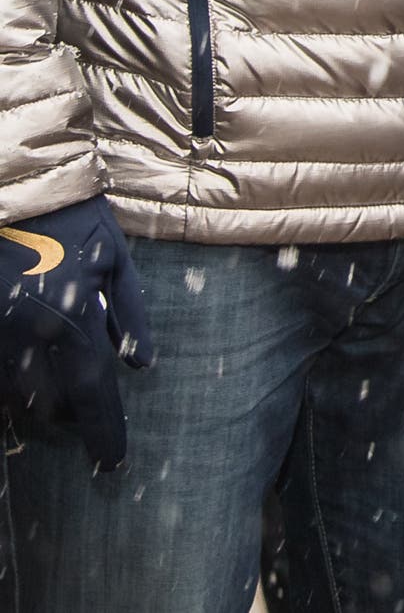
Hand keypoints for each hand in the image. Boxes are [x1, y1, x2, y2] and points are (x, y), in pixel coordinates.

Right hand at [0, 197, 153, 470]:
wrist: (16, 190)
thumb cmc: (74, 220)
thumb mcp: (117, 259)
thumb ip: (132, 314)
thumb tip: (141, 365)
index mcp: (71, 318)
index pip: (92, 394)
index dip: (104, 432)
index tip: (114, 463)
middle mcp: (26, 334)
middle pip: (48, 404)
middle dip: (69, 417)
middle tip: (85, 417)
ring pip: (13, 396)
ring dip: (37, 402)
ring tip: (56, 397)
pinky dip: (12, 382)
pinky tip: (28, 372)